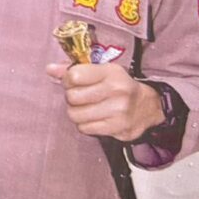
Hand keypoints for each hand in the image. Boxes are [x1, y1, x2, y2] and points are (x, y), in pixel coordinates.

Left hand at [49, 60, 165, 141]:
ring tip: (87, 108)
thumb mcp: (100, 72)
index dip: (68, 80)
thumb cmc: (118, 86)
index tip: (74, 82)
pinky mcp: (119, 129)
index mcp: (110, 73)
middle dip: (72, 98)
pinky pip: (85, 129)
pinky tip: (94, 118)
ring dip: (77, 113)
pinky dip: (85, 124)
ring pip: (76, 115)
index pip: (73, 76)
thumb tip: (49, 69)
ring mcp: (119, 111)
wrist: (148, 106)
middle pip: (72, 97)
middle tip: (81, 98)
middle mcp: (116, 91)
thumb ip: (73, 70)